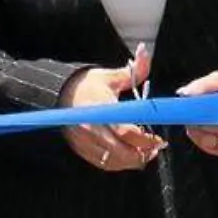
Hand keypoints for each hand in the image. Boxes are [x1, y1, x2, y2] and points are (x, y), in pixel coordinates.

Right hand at [61, 55, 165, 171]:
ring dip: (133, 160)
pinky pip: (105, 164)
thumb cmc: (87, 86)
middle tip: (155, 147)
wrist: (59, 95)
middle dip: (143, 154)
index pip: (127, 132)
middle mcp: (92, 130)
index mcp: (101, 111)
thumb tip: (145, 52)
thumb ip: (134, 70)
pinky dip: (120, 163)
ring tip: (145, 152)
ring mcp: (86, 143)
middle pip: (123, 153)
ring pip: (115, 162)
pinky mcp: (82, 151)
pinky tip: (129, 154)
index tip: (158, 140)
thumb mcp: (110, 76)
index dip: (146, 140)